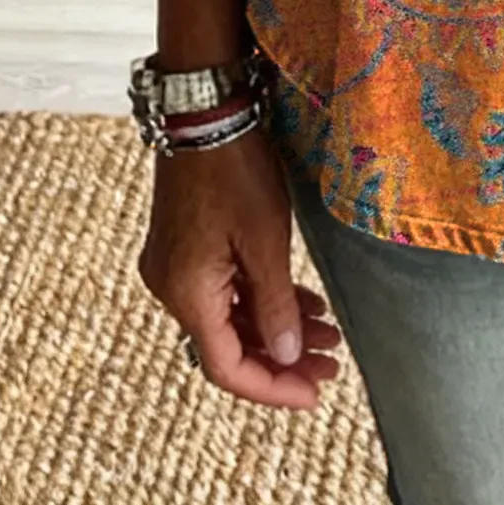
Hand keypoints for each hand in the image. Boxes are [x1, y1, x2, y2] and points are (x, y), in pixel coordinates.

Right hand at [138, 125, 341, 409]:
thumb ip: (276, 304)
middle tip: (331, 365)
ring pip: (229, 317)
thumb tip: (288, 356)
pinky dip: (260, 300)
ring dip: (276, 328)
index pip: (228, 367)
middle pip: (228, 345)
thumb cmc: (235, 169)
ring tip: (328, 335)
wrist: (203, 111)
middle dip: (282, 359)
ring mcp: (175, 267)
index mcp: (186, 294)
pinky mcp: (186, 245)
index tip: (315, 393)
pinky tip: (302, 302)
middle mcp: (172, 289)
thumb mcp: (265, 239)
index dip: (273, 387)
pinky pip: (224, 290)